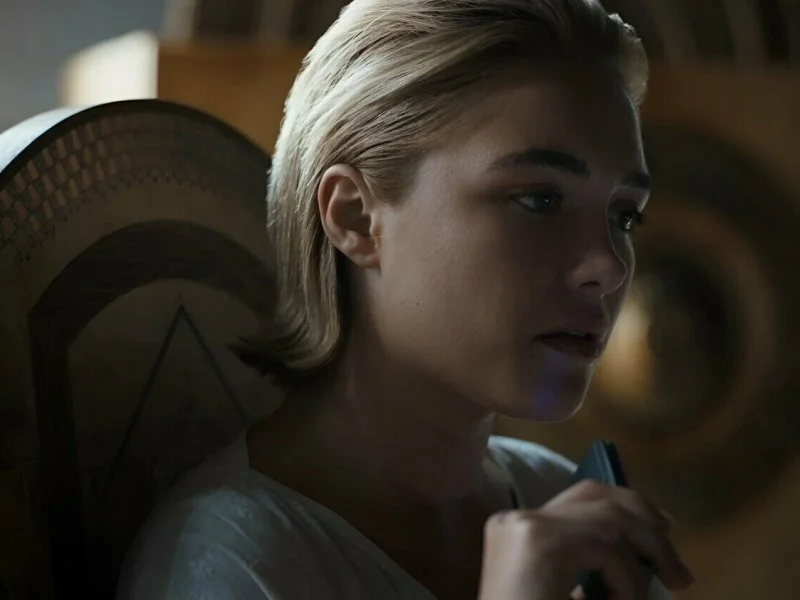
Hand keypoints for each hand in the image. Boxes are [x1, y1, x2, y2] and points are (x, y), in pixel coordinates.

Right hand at [477, 480, 694, 599]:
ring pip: (610, 518)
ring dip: (648, 554)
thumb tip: (649, 555)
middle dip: (646, 521)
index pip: (580, 496)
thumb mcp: (567, 593)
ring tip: (669, 586)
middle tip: (677, 565)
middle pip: (595, 493)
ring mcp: (524, 527)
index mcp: (515, 530)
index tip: (664, 530)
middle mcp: (515, 519)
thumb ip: (593, 571)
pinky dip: (629, 579)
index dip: (628, 506)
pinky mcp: (538, 545)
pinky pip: (606, 547)